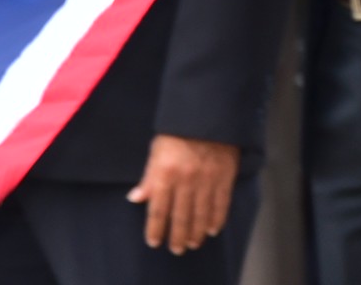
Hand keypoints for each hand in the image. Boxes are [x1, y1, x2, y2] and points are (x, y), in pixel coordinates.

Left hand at [127, 134, 239, 254]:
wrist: (209, 112)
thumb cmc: (178, 131)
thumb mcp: (157, 151)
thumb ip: (148, 177)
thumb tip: (135, 198)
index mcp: (166, 172)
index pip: (158, 209)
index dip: (156, 229)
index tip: (154, 241)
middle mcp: (186, 178)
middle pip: (181, 216)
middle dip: (178, 236)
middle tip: (177, 249)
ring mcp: (207, 178)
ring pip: (201, 214)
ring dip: (197, 232)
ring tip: (193, 243)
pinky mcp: (225, 175)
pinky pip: (222, 203)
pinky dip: (217, 218)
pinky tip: (213, 229)